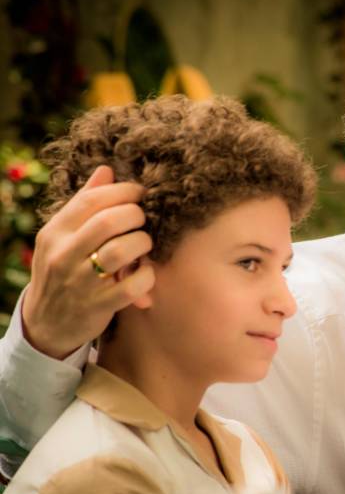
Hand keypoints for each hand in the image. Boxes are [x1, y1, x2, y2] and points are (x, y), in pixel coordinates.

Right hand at [22, 166, 154, 358]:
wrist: (47, 323)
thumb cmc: (64, 269)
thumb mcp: (63, 236)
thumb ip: (84, 203)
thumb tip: (107, 170)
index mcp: (56, 232)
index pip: (92, 200)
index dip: (123, 191)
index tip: (140, 193)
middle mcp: (65, 255)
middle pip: (110, 221)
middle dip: (136, 215)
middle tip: (143, 220)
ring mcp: (81, 282)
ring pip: (122, 251)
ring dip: (143, 243)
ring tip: (144, 244)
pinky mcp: (99, 306)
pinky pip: (132, 286)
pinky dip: (147, 277)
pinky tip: (146, 272)